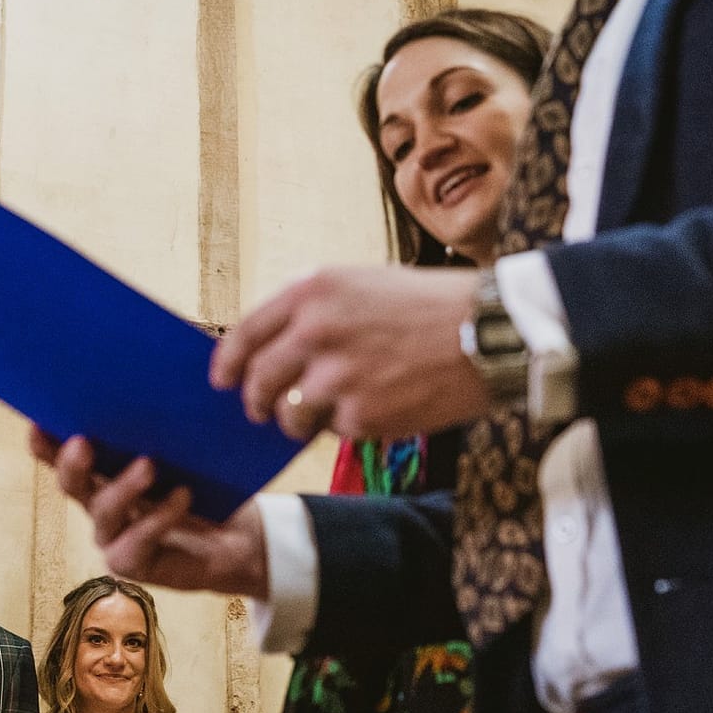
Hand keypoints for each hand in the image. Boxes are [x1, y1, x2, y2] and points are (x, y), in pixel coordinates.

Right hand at [30, 429, 270, 598]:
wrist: (234, 539)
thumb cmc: (206, 486)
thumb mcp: (185, 452)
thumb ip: (163, 429)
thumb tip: (156, 385)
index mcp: (103, 471)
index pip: (64, 455)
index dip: (46, 443)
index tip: (39, 423)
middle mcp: (101, 503)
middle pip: (72, 484)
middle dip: (72, 464)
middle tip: (82, 442)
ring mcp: (113, 536)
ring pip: (104, 512)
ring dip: (123, 487)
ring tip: (148, 465)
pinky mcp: (132, 564)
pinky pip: (135, 543)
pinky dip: (158, 518)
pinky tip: (182, 497)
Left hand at [210, 265, 493, 441]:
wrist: (489, 332)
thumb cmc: (429, 304)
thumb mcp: (362, 283)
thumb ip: (313, 310)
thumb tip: (272, 349)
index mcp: (313, 290)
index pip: (246, 332)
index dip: (229, 362)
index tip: (223, 379)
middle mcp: (316, 330)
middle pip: (258, 379)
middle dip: (256, 400)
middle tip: (261, 409)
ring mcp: (337, 375)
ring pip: (289, 414)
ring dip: (299, 419)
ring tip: (330, 409)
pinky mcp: (361, 414)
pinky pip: (334, 430)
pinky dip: (348, 426)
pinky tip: (378, 407)